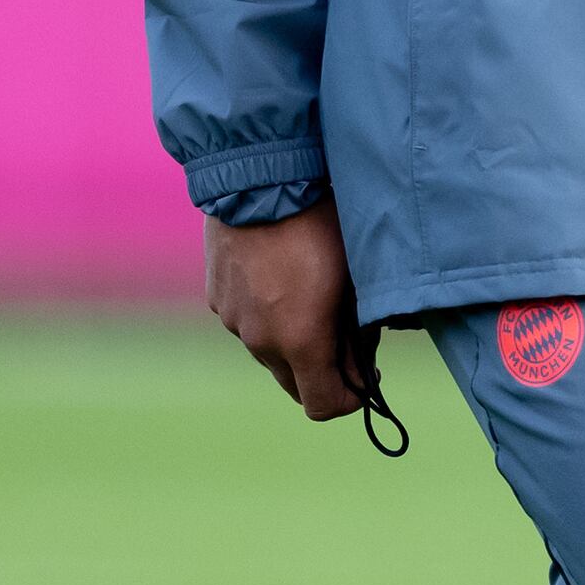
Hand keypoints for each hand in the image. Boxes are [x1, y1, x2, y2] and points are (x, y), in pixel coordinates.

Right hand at [208, 193, 375, 423]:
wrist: (261, 178)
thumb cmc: (323, 224)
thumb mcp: (359, 278)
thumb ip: (362, 330)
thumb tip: (364, 362)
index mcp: (299, 342)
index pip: (324, 407)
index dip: (351, 399)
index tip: (367, 377)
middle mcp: (260, 340)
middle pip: (294, 384)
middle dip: (323, 373)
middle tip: (347, 340)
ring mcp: (233, 319)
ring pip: (269, 351)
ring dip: (292, 341)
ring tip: (314, 300)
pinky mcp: (217, 296)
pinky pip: (247, 322)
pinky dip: (267, 315)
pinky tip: (284, 280)